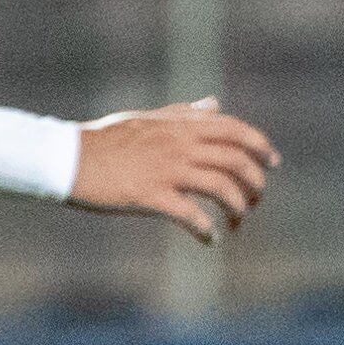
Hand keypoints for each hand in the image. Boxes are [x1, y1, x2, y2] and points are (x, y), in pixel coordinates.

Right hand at [72, 98, 277, 241]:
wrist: (69, 158)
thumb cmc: (105, 138)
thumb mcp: (148, 118)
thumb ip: (184, 113)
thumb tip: (214, 104)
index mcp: (181, 124)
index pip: (235, 129)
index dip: (260, 145)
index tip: (274, 163)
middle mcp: (180, 144)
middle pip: (236, 161)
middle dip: (255, 184)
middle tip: (255, 201)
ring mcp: (167, 170)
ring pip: (222, 188)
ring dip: (237, 209)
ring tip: (236, 224)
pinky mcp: (151, 196)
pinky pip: (191, 216)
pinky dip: (206, 231)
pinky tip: (208, 240)